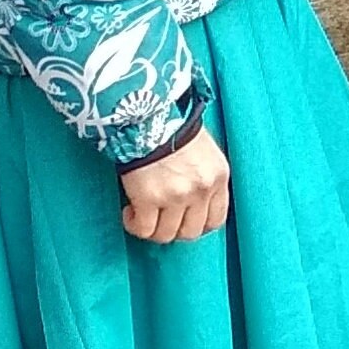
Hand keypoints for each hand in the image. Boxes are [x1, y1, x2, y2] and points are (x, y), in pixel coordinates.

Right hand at [120, 127, 230, 242]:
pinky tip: (130, 212)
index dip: (198, 225)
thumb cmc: (170, 125)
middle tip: (161, 218)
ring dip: (153, 229)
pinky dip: (135, 225)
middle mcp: (200, 190)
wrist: (145, 113)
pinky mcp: (148, 199)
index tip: (184, 221)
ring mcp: (175, 196)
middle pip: (190, 232)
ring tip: (142, 214)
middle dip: (174, 229)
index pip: (216, 220)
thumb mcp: (202, 150)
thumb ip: (203, 176)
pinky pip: (143, 229)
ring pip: (165, 234)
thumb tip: (192, 201)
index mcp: (217, 176)